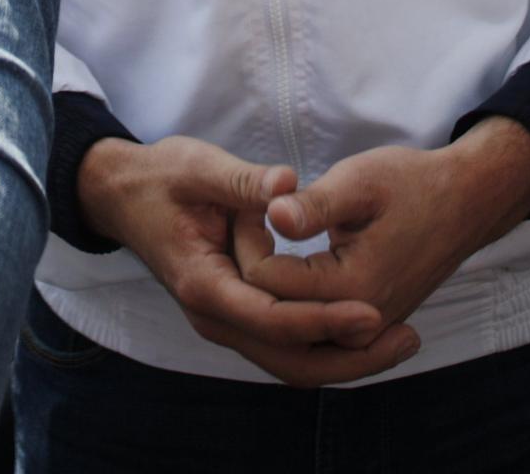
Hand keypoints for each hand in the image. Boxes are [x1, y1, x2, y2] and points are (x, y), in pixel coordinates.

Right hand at [79, 136, 415, 386]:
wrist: (123, 196)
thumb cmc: (161, 177)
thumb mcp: (199, 166)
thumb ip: (244, 181)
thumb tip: (288, 184)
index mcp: (204, 284)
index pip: (274, 319)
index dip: (325, 318)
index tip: (373, 311)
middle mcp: (214, 316)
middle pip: (289, 361)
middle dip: (349, 358)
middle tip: (406, 338)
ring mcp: (225, 321)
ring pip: (290, 362)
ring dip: (344, 357)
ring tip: (401, 341)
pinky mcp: (237, 315)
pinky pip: (286, 345)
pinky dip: (326, 344)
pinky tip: (366, 330)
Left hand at [244, 122, 529, 335]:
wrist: (464, 204)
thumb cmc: (413, 184)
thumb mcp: (361, 180)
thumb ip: (315, 204)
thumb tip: (273, 214)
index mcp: (352, 287)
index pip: (265, 282)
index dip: (245, 240)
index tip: (248, 202)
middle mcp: (357, 324)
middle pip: (271, 314)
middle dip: (248, 270)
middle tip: (248, 218)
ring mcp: (364, 334)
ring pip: (286, 330)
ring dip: (262, 292)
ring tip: (258, 239)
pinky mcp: (365, 330)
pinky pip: (310, 332)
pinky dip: (285, 304)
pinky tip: (275, 265)